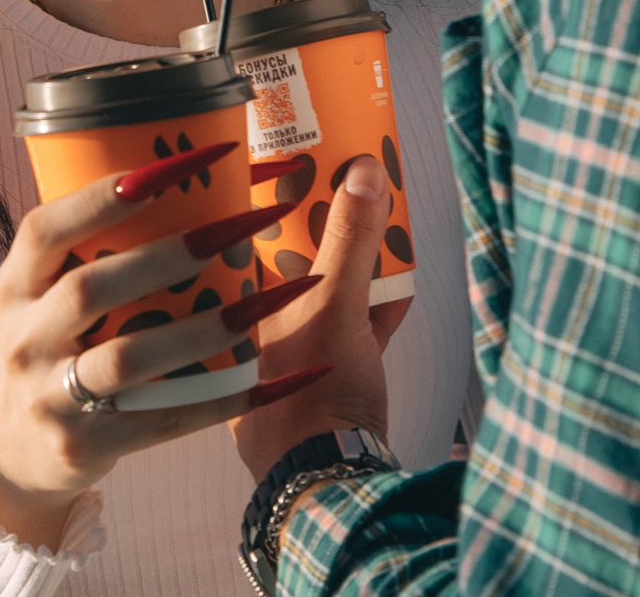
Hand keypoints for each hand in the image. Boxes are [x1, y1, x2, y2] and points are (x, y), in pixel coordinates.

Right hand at [0, 142, 333, 546]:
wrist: (12, 455)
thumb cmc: (49, 348)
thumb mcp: (41, 297)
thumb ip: (89, 251)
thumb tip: (181, 175)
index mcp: (15, 285)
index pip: (46, 229)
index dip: (100, 196)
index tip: (169, 166)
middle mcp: (24, 338)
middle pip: (92, 288)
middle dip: (170, 254)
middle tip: (241, 224)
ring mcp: (51, 396)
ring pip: (129, 359)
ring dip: (203, 329)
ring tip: (263, 301)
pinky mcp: (84, 445)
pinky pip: (161, 419)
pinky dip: (217, 398)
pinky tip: (266, 379)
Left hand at [232, 154, 394, 479]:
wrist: (334, 486)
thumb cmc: (314, 402)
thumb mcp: (337, 308)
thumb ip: (351, 241)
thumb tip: (361, 171)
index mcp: (239, 308)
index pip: (249, 235)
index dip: (273, 194)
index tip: (298, 155)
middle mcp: (258, 331)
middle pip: (289, 260)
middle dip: (322, 223)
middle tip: (348, 178)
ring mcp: (294, 357)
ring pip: (322, 293)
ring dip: (352, 263)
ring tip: (380, 220)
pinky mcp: (331, 383)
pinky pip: (352, 332)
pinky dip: (375, 309)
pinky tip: (400, 290)